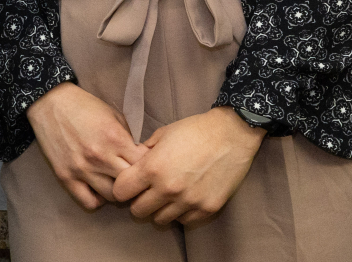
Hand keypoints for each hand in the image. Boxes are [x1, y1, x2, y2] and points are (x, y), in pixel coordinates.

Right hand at [24, 82, 147, 210]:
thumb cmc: (84, 106)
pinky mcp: (66, 177)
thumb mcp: (113, 115)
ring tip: (116, 183)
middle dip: (137, 182)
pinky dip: (98, 200)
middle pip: (132, 184)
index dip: (149, 166)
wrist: (50, 102)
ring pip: (113, 197)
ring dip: (118, 192)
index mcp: (115, 138)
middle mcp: (100, 157)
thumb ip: (128, 138)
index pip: (144, 165)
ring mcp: (82, 169)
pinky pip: (89, 202)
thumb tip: (139, 158)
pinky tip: (98, 189)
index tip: (146, 164)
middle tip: (135, 178)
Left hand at [110, 106, 264, 226]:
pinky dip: (180, 213)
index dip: (122, 189)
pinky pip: (184, 221)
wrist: (231, 135)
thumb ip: (144, 152)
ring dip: (159, 209)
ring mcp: (188, 201)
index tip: (128, 185)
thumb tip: (133, 164)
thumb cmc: (194, 130)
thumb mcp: (162, 134)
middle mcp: (168, 189)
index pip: (121, 192)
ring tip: (166, 196)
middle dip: (138, 201)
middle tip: (146, 192)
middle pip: (138, 211)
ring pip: (160, 220)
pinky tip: (183, 199)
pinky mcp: (206, 209)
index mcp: (152, 168)